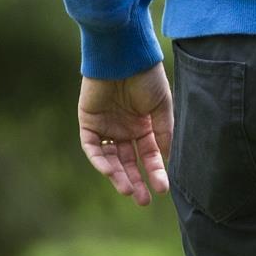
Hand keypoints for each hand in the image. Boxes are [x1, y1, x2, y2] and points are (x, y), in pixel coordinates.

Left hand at [79, 64, 173, 206]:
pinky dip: (100, 160)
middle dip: (136, 181)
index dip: (156, 172)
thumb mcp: (162, 107)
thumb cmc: (146, 77)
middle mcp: (124, 128)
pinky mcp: (89, 122)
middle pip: (128, 162)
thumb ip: (164, 133)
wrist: (123, 54)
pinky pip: (93, 147)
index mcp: (144, 125)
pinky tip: (110, 172)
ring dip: (118, 176)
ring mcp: (106, 126)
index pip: (149, 155)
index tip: (163, 189)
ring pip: (110, 159)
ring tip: (128, 191)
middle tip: (144, 201)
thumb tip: (167, 162)